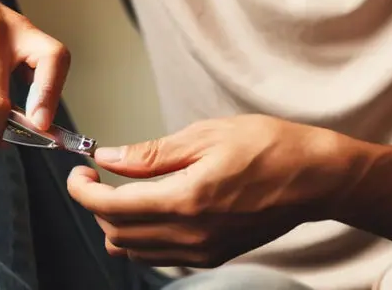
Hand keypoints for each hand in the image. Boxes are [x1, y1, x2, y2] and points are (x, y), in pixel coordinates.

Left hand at [68, 115, 348, 267]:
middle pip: (118, 233)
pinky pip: (161, 255)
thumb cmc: (265, 146)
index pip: (113, 207)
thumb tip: (110, 157)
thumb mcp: (204, 135)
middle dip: (95, 204)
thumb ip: (151, 154)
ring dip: (116, 222)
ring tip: (117, 190)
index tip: (77, 173)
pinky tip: (146, 209)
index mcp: (185, 200)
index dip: (84, 191)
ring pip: (136, 250)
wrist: (314, 177)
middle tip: (95, 175)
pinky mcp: (214, 255)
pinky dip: (141, 236)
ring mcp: (203, 251)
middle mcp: (191, 235)